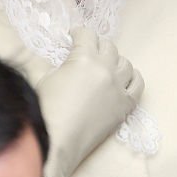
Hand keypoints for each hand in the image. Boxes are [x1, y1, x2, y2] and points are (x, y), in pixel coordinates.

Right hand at [36, 27, 142, 176]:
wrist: (57, 142)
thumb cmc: (44, 110)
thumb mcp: (40, 78)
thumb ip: (43, 60)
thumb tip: (38, 52)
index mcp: (85, 58)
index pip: (87, 34)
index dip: (78, 33)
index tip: (73, 37)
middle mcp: (106, 69)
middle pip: (109, 47)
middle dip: (96, 45)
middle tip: (87, 52)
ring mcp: (119, 87)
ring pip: (125, 63)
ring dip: (114, 60)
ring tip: (104, 66)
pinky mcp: (125, 105)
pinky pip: (138, 84)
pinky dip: (133, 78)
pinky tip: (124, 78)